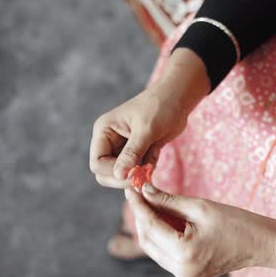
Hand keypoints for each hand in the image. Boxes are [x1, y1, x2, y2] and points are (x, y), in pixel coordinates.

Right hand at [89, 49, 209, 187]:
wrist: (177, 99)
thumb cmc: (160, 107)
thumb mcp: (146, 130)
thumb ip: (132, 153)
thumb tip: (118, 175)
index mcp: (104, 131)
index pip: (98, 164)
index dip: (113, 173)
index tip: (134, 173)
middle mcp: (110, 141)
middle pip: (106, 173)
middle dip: (125, 177)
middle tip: (145, 174)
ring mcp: (123, 148)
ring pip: (123, 174)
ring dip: (139, 173)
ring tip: (153, 157)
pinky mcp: (138, 152)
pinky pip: (138, 170)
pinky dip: (148, 168)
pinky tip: (156, 152)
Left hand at [125, 184, 275, 276]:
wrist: (261, 243)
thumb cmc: (237, 223)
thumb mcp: (201, 207)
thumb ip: (169, 201)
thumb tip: (146, 192)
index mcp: (184, 253)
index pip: (150, 226)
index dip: (139, 205)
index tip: (132, 189)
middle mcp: (181, 270)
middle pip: (148, 240)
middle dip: (142, 216)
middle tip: (141, 193)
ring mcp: (185, 275)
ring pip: (155, 248)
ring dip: (151, 225)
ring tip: (154, 202)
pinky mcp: (189, 274)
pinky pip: (167, 253)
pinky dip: (163, 235)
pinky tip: (167, 218)